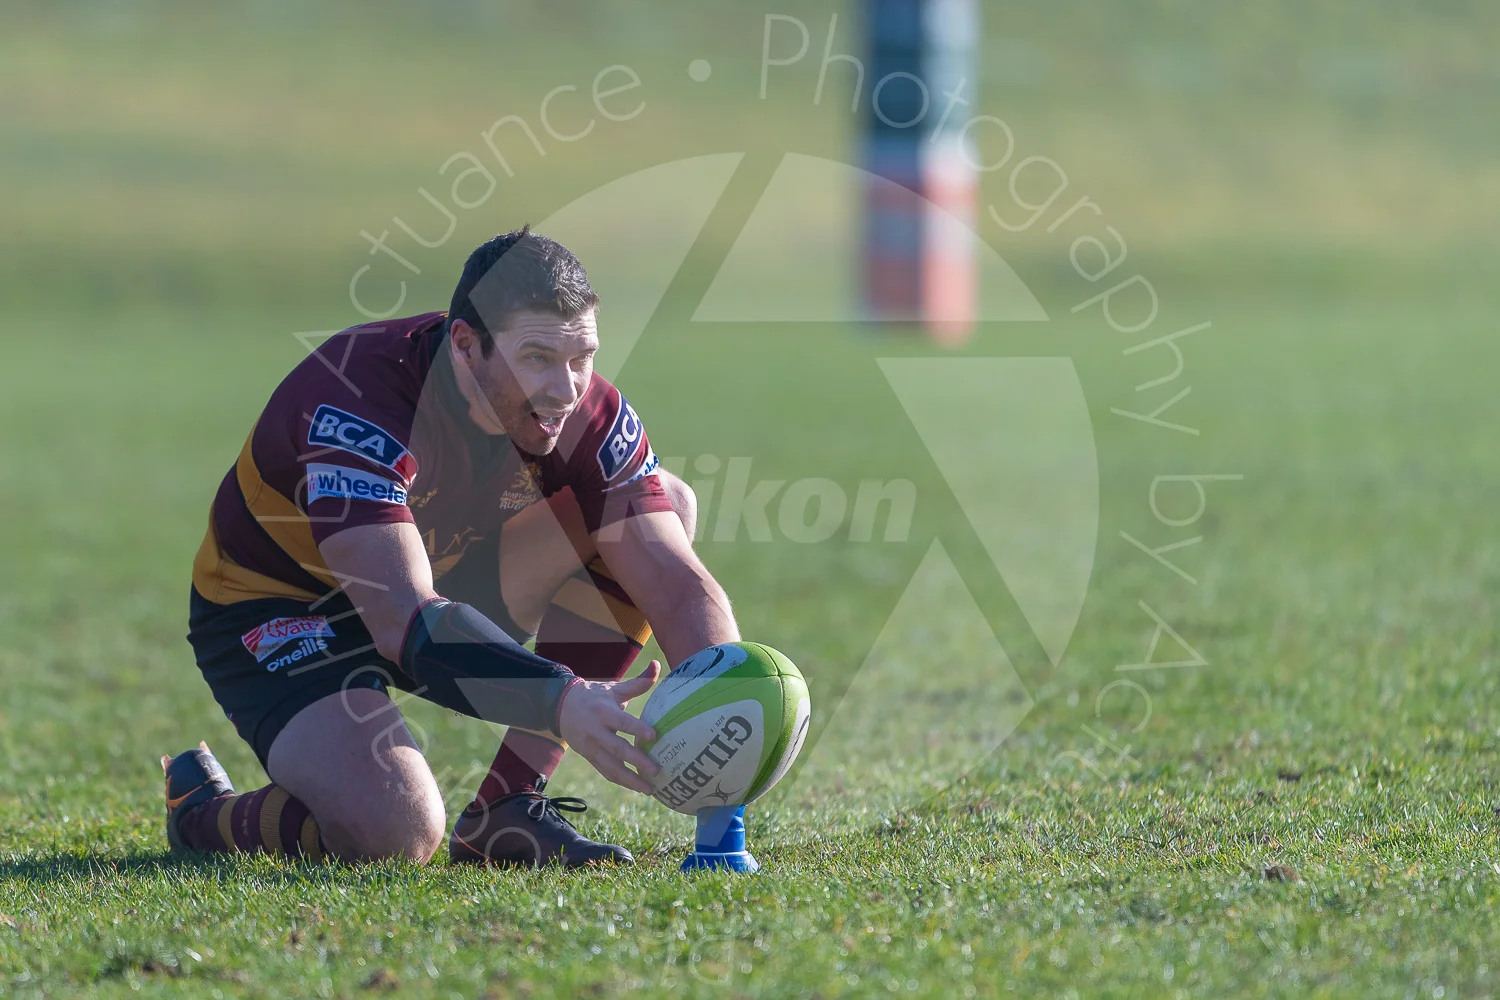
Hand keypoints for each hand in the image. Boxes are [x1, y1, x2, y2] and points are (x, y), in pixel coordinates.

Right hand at [557, 660, 662, 794]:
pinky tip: (638, 788)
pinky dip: (622, 781)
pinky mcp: (590, 757)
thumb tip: (657, 664)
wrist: (561, 707)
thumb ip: (637, 682)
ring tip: (650, 789)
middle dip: (637, 761)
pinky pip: (606, 773)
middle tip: (657, 770)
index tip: (654, 736)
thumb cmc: (595, 696)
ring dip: (631, 780)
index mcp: (603, 712)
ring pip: (611, 767)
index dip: (637, 729)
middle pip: (618, 749)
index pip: (622, 722)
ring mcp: (591, 747)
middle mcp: (596, 731)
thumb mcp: (613, 688)